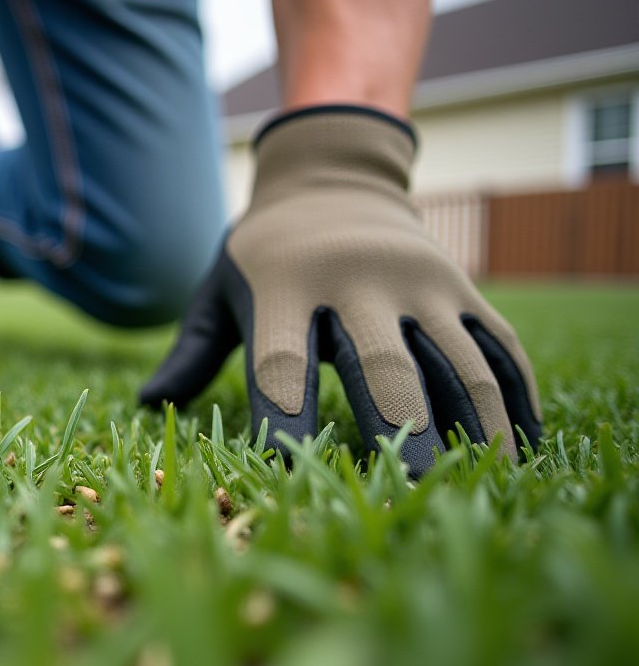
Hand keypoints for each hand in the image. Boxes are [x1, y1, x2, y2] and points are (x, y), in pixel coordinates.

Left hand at [140, 107, 541, 475]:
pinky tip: (521, 444)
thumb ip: (192, 351)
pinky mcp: (459, 286)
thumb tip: (143, 402)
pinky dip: (514, 395)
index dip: (286, 418)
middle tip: (415, 491)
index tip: (292, 471)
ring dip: (476, 422)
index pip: (281, 364)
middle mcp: (354, 282)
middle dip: (401, 430)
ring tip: (486, 479)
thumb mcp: (217, 289)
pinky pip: (496, 344)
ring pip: (456, 360)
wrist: (332, 174)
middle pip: (380, 366)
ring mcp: (416, 281)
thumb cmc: (263, 250)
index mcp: (283, 288)